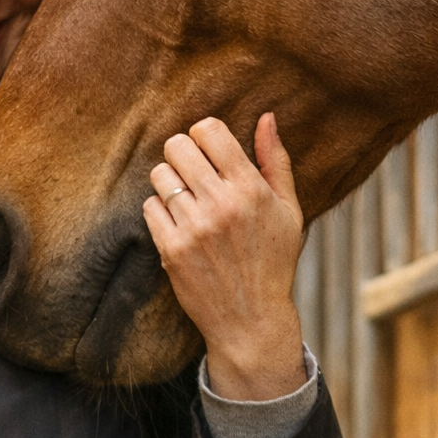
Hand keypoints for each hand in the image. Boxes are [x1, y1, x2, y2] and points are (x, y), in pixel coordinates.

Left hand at [143, 112, 305, 400]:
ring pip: (160, 174)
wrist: (251, 320)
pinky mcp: (171, 249)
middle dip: (183, 153)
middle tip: (193, 173)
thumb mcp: (288, 210)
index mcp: (251, 189)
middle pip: (177, 145)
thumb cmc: (273, 261)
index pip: (209, 130)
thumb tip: (267, 117)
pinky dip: (160, 210)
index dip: (205, 134)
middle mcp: (221, 204)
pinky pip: (149, 206)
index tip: (209, 151)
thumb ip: (275, 160)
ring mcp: (193, 227)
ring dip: (170, 182)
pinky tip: (178, 224)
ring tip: (187, 200)